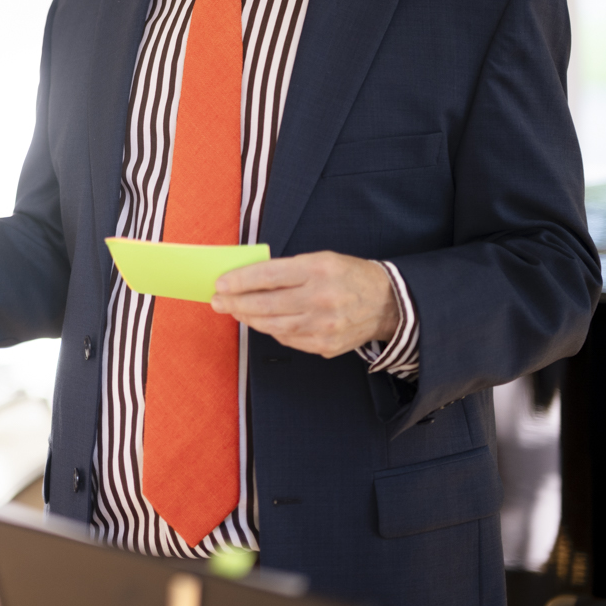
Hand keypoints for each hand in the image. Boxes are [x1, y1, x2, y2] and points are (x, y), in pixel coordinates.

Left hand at [209, 252, 399, 357]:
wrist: (387, 304)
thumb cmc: (347, 276)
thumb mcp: (321, 259)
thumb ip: (287, 269)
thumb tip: (247, 280)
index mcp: (318, 270)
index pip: (268, 275)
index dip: (240, 280)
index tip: (220, 283)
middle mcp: (321, 298)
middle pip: (266, 304)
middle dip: (236, 302)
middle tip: (218, 300)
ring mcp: (324, 326)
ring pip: (273, 326)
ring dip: (248, 319)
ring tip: (234, 311)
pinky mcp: (326, 346)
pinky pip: (288, 339)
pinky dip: (271, 330)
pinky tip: (261, 322)